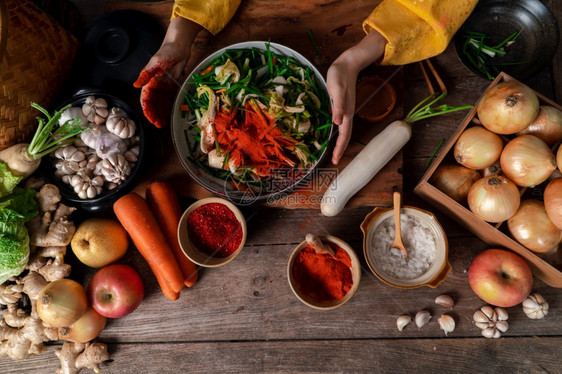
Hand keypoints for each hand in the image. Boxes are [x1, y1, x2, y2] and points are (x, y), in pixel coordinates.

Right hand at [133, 44, 189, 127]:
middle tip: (160, 125)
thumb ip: (146, 74)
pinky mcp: (171, 87)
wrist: (179, 48)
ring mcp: (163, 87)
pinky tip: (170, 115)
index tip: (152, 120)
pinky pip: (168, 100)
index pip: (146, 100)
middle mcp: (154, 86)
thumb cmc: (167, 52)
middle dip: (155, 115)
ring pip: (160, 104)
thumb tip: (136, 84)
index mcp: (148, 81)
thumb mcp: (156, 63)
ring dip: (161, 113)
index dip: (148, 111)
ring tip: (164, 123)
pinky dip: (168, 108)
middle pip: (153, 104)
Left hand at [326, 30, 387, 164]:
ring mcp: (346, 110)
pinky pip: (341, 123)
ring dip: (340, 142)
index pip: (344, 135)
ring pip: (344, 130)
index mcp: (346, 112)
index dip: (340, 148)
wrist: (348, 62)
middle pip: (345, 135)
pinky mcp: (342, 105)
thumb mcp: (336, 89)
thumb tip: (338, 123)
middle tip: (335, 160)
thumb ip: (338, 106)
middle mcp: (347, 113)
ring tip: (334, 151)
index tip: (335, 160)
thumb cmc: (340, 75)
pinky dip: (338, 132)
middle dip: (340, 149)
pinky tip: (333, 133)